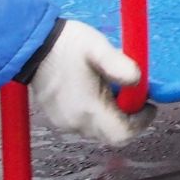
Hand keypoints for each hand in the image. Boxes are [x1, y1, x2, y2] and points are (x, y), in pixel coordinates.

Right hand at [28, 19, 154, 145]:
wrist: (33, 44)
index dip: (141, 123)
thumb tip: (138, 79)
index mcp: (88, 109)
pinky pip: (86, 124)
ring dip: (112, 115)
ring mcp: (65, 122)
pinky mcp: (58, 118)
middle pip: (113, 135)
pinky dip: (97, 113)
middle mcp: (76, 122)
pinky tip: (96, 90)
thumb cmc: (66, 45)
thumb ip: (118, 64)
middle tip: (132, 94)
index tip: (147, 104)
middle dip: (128, 118)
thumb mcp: (97, 47)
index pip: (122, 134)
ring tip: (113, 88)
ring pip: (100, 130)